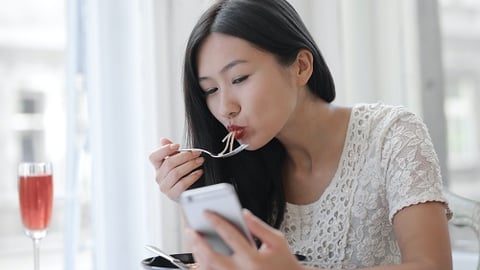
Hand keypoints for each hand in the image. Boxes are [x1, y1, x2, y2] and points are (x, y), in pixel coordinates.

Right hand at [148, 137, 204, 200]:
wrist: (188, 194)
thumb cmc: (183, 175)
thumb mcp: (178, 161)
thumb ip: (172, 151)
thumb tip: (163, 139)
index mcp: (158, 167)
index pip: (153, 157)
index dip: (164, 150)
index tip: (178, 145)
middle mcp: (158, 177)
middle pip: (169, 163)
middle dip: (185, 156)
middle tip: (197, 153)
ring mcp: (164, 187)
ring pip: (176, 173)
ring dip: (190, 165)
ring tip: (200, 161)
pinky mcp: (172, 195)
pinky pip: (182, 184)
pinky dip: (192, 176)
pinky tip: (199, 172)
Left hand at [188, 209, 303, 269]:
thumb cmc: (284, 262)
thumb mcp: (277, 240)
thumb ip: (259, 226)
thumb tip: (243, 213)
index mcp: (253, 259)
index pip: (230, 236)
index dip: (217, 221)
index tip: (206, 212)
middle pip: (212, 257)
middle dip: (199, 243)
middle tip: (190, 230)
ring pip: (209, 269)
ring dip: (198, 255)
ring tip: (193, 241)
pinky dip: (204, 266)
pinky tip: (201, 256)